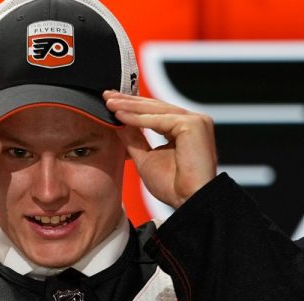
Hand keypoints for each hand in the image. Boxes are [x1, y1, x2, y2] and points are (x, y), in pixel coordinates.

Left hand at [104, 91, 216, 207]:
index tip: (112, 103)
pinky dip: (138, 118)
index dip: (133, 107)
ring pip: (156, 110)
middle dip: (129, 101)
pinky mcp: (194, 125)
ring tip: (109, 104)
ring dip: (130, 107)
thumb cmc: (173, 187)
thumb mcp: (146, 158)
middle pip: (156, 107)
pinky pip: (160, 120)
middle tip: (107, 96)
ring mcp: (196, 121)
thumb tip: (118, 122)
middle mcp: (194, 121)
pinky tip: (120, 115)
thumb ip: (134, 139)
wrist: (188, 201)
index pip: (156, 112)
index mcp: (185, 129)